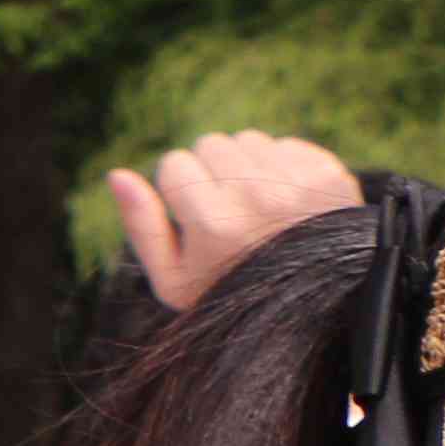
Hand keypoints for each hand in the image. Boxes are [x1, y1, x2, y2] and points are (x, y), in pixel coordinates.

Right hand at [109, 132, 357, 314]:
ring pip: (247, 139)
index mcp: (213, 223)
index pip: (174, 163)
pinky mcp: (328, 174)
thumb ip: (141, 226)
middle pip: (210, 144)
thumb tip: (116, 175)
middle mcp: (257, 196)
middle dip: (210, 172)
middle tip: (224, 211)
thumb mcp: (172, 278)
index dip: (178, 189)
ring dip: (244, 165)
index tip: (193, 218)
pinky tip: (284, 201)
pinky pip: (285, 144)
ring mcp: (297, 183)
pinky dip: (279, 166)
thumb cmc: (229, 291)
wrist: (310, 306)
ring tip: (254, 206)